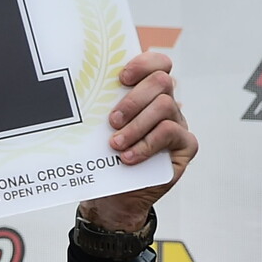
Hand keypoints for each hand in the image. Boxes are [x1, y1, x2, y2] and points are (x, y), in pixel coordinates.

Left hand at [82, 50, 196, 229]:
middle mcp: (165, 104)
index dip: (144, 63)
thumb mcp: (95, 131)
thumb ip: (98, 108)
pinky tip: (128, 158)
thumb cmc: (102, 159)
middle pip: (161, 82)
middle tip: (112, 120)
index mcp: (146, 94)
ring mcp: (177, 124)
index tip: (121, 77)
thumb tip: (76, 92)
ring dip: (137, 125)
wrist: (111, 198)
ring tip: (115, 144)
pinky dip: (146, 144)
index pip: (157, 64)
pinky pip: (171, 133)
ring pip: (166, 106)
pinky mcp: (184, 146)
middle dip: (134, 99)